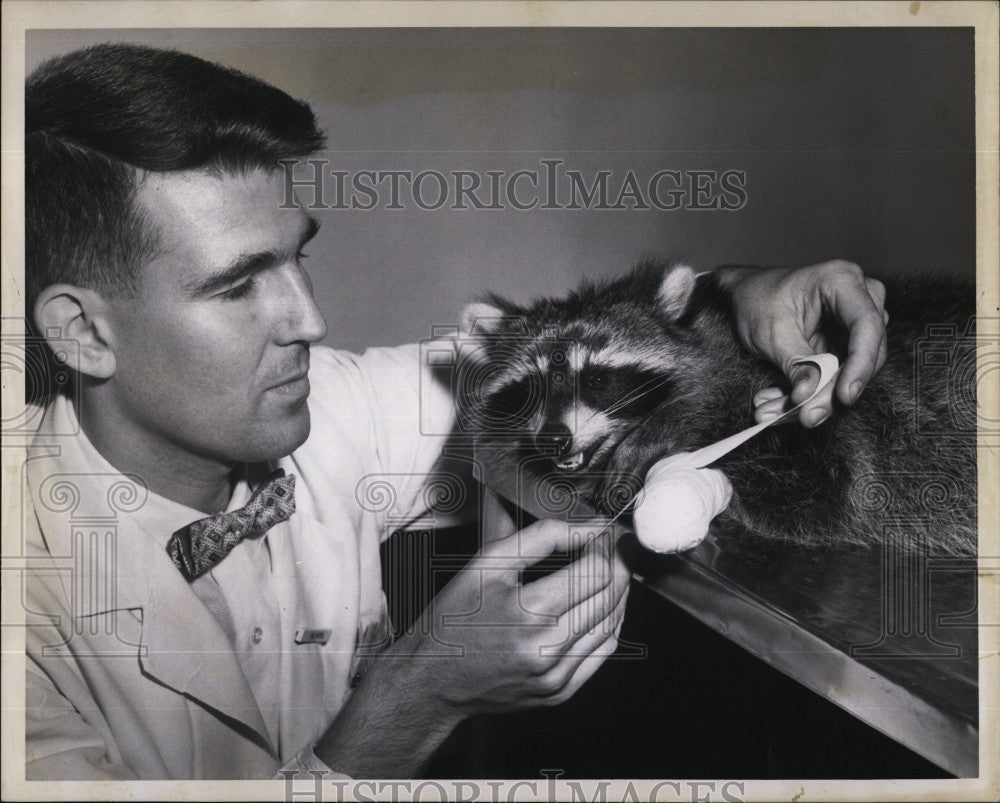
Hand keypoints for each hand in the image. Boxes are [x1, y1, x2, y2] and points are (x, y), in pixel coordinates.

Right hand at [405, 518, 630, 715]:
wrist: (430, 679)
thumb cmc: (453, 618)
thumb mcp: (485, 564)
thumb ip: (540, 537)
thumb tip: (586, 526)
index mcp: (528, 612)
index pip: (594, 571)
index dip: (605, 545)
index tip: (602, 530)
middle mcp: (546, 649)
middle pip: (608, 598)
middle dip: (618, 565)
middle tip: (615, 545)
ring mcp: (555, 677)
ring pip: (611, 626)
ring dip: (618, 593)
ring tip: (612, 569)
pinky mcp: (558, 693)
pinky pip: (601, 655)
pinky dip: (609, 625)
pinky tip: (602, 605)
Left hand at [720, 260, 887, 426]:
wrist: (746, 297)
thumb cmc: (757, 301)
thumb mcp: (771, 332)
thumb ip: (796, 364)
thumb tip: (809, 397)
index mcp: (842, 281)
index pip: (866, 326)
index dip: (861, 364)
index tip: (845, 396)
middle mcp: (858, 300)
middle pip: (862, 355)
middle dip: (831, 392)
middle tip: (805, 416)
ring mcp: (854, 325)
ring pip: (849, 372)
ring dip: (815, 399)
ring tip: (774, 413)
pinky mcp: (844, 347)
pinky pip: (835, 377)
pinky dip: (807, 394)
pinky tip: (775, 406)